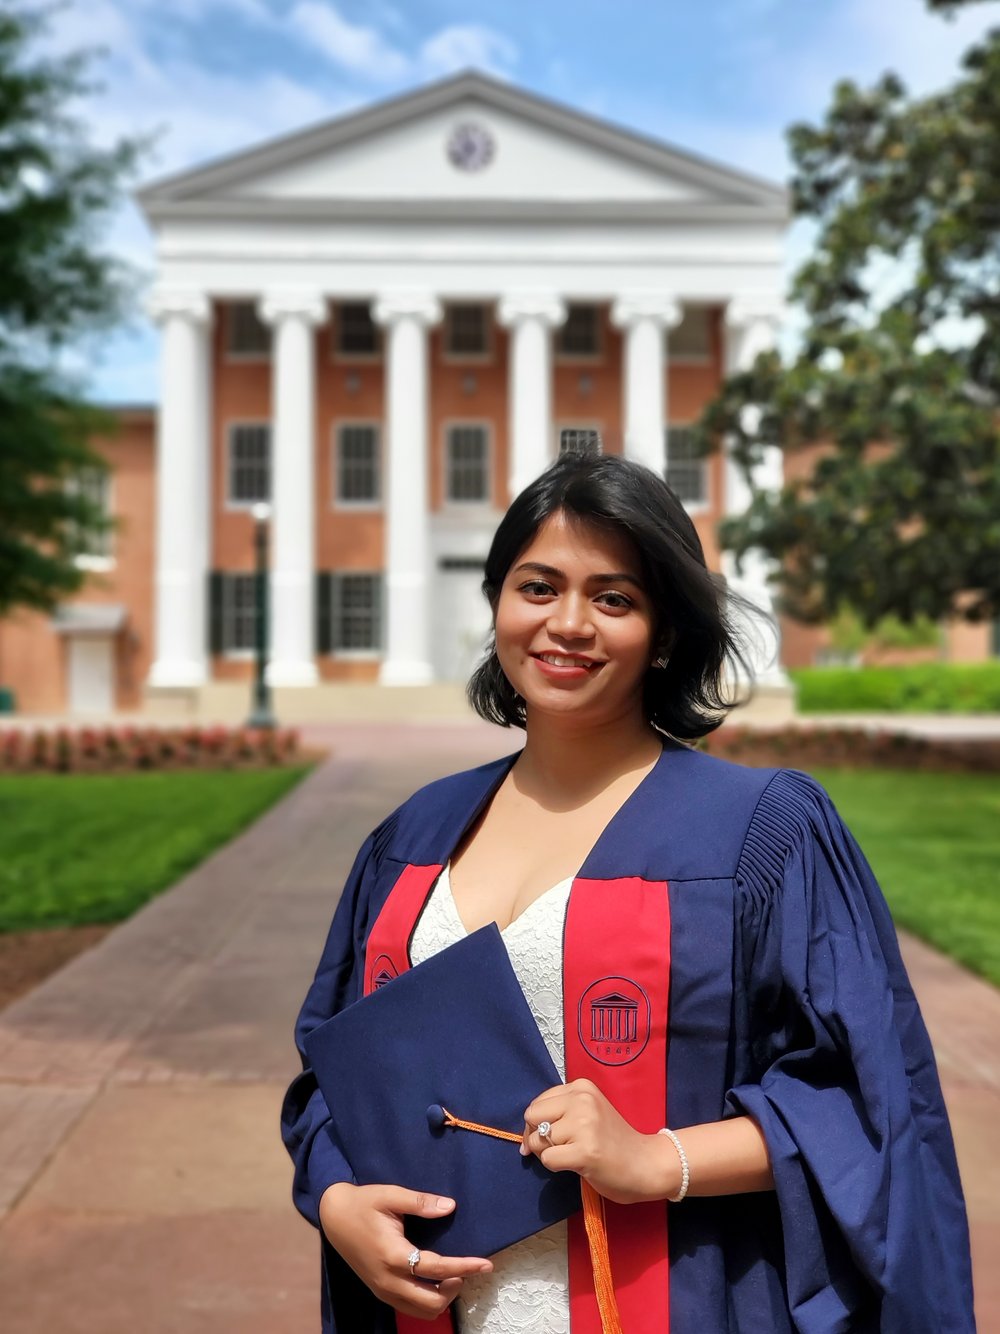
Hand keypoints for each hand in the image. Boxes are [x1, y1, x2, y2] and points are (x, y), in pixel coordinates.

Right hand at [319, 1182, 492, 1318]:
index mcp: (393, 1255)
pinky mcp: (380, 1292)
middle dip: (456, 1287)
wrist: (334, 1217)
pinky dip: (428, 1301)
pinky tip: (436, 1282)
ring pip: (422, 1311)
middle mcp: (388, 1280)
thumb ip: (420, 1201)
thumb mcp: (391, 1195)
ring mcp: (383, 1290)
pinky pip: (410, 1308)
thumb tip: (450, 1207)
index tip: (486, 1263)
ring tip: (455, 1275)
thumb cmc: (364, 1203)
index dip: (465, 1266)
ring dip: (443, 1298)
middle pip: (432, 1301)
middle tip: (470, 1268)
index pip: (436, 1268)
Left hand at [521, 1079, 679, 1204]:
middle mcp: (582, 1100)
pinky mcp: (584, 1151)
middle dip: (537, 1136)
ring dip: (549, 1154)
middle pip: (532, 1117)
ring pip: (538, 1141)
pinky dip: (555, 1167)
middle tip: (556, 1148)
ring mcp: (584, 1125)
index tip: (547, 1137)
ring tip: (573, 1156)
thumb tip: (525, 1136)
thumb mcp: (589, 1113)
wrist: (647, 1163)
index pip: (538, 1102)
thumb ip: (561, 1113)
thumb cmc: (615, 1141)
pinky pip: (548, 1159)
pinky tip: (576, 1165)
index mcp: (582, 1087)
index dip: (537, 1123)